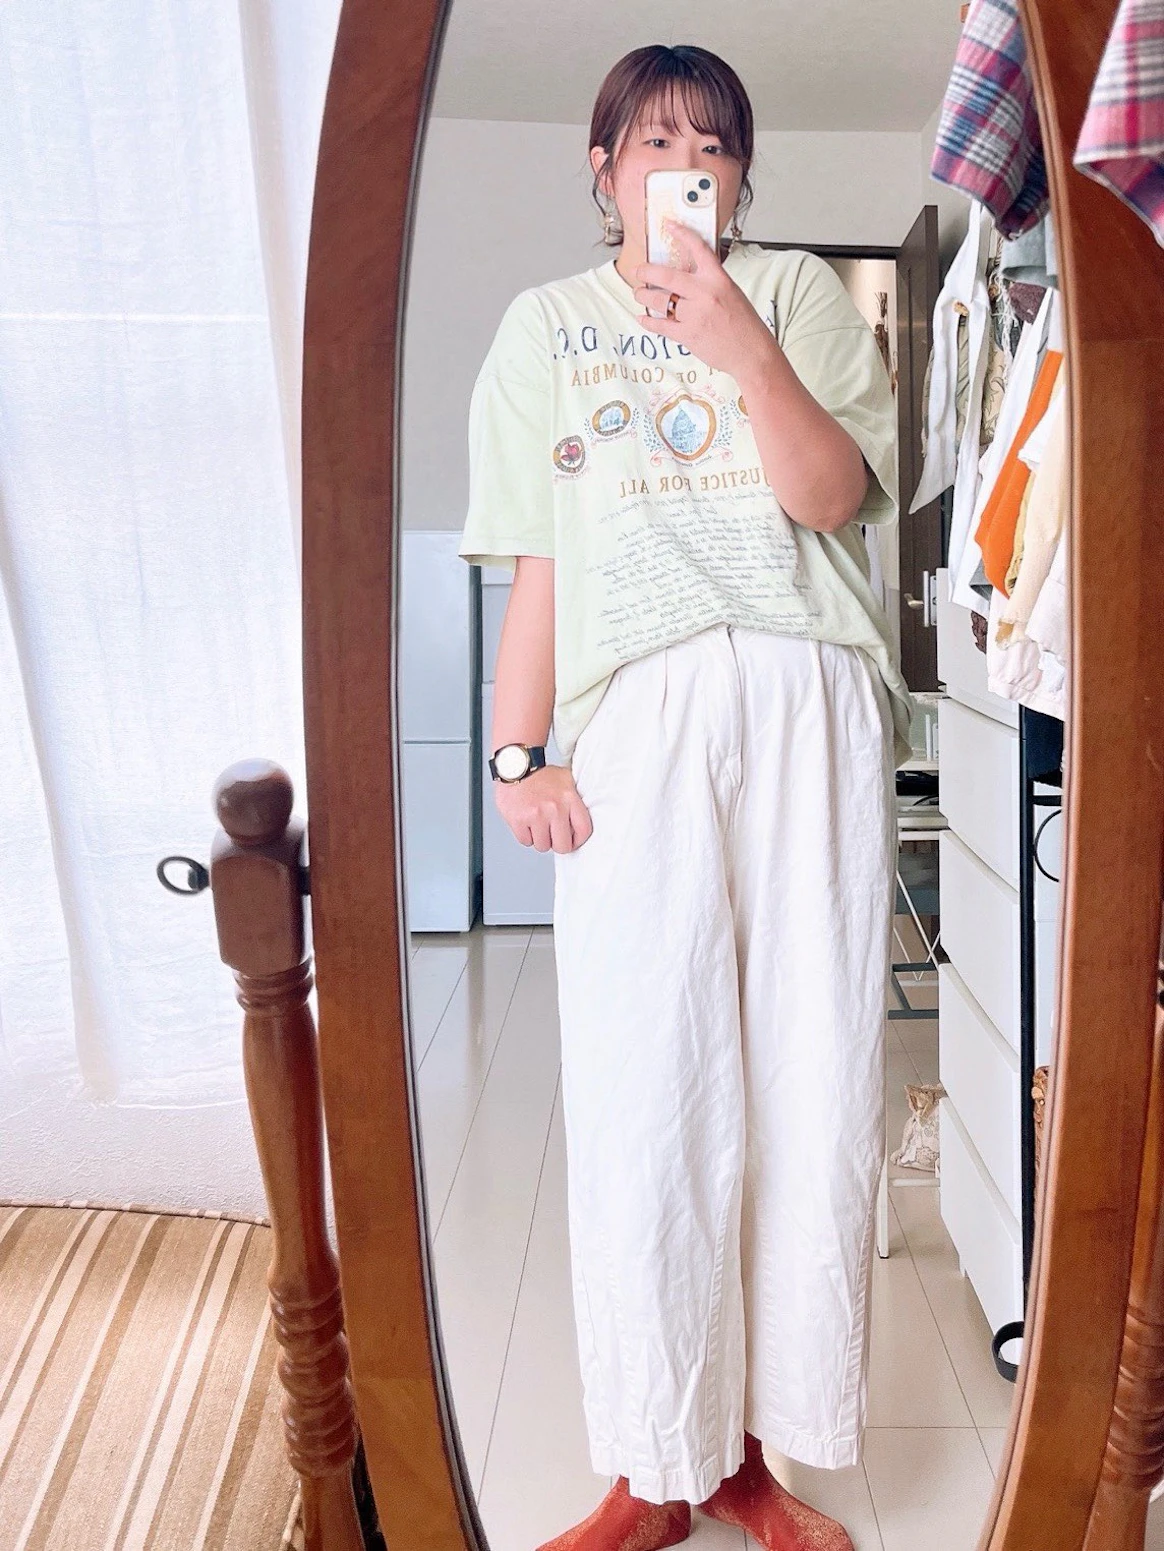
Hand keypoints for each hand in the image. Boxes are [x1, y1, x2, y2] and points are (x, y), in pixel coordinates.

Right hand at [494, 764, 592, 852]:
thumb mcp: (566, 780)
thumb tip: (580, 824)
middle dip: (558, 844)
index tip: (572, 840)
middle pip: (563, 846)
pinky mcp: (518, 820)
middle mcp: (554, 808)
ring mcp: (536, 815)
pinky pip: (525, 841)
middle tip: (553, 836)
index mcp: (569, 798)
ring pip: (543, 846)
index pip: (583, 831)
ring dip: (540, 839)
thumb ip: (575, 801)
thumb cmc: (540, 775)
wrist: (516, 766)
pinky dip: (525, 835)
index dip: (578, 840)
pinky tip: (526, 823)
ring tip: (537, 824)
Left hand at [632, 221, 778, 385]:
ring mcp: (695, 314)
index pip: (699, 249)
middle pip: (667, 275)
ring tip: (639, 293)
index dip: (682, 234)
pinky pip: (661, 325)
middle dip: (647, 271)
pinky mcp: (688, 334)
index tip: (669, 225)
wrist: (752, 352)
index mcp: (719, 279)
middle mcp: (705, 293)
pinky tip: (643, 317)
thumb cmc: (744, 324)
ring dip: (644, 295)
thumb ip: (710, 283)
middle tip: (639, 271)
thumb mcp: (731, 293)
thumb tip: (687, 277)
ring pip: (660, 300)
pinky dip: (649, 321)